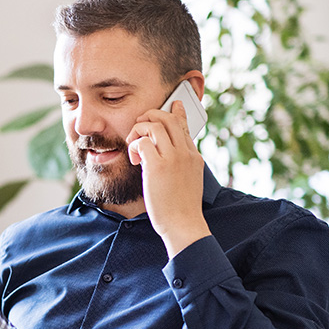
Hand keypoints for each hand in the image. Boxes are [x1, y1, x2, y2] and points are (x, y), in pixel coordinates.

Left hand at [126, 100, 210, 257]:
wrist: (184, 224)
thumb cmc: (182, 208)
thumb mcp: (189, 181)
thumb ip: (182, 165)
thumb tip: (170, 158)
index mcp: (194, 156)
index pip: (185, 126)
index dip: (177, 113)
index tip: (174, 104)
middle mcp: (185, 153)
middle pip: (168, 118)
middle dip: (150, 116)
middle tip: (139, 126)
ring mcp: (173, 158)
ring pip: (154, 125)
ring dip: (139, 130)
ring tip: (134, 146)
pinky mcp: (158, 166)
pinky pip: (143, 142)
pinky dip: (135, 146)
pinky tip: (135, 160)